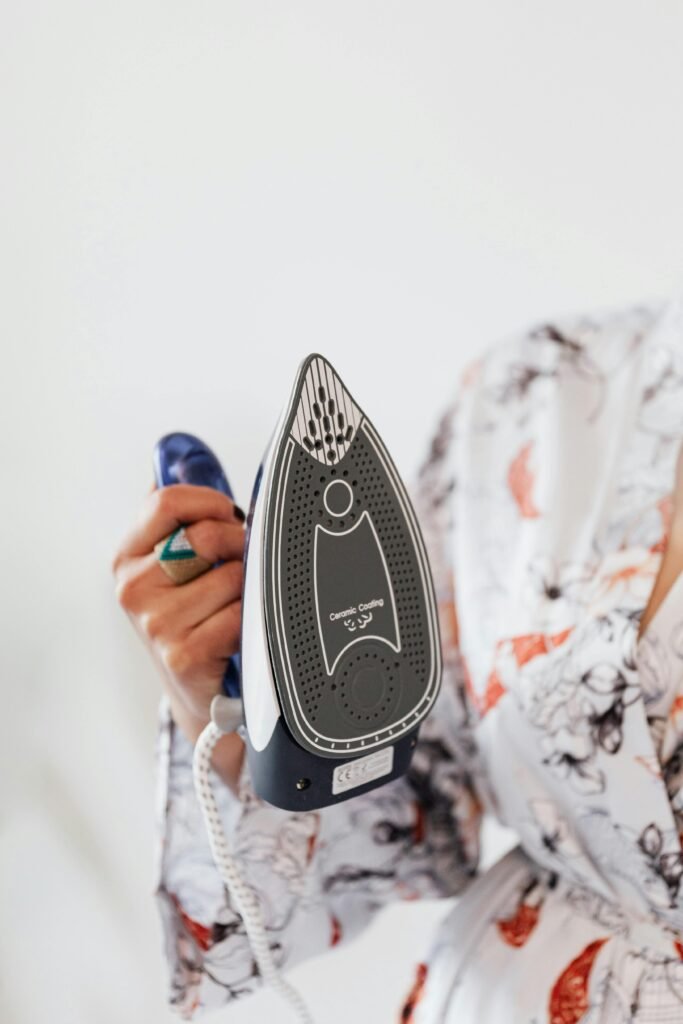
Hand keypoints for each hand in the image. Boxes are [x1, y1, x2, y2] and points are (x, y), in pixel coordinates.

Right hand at [112, 483, 245, 789]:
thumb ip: (173, 514)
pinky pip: (240, 613)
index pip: (166, 503)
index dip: (209, 501)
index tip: (227, 513)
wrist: (197, 691)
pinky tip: (238, 628)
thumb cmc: (192, 619)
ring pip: (230, 576)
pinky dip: (250, 616)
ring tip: (237, 600)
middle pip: (203, 536)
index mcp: (127, 557)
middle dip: (237, 542)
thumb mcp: (171, 565)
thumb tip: (178, 455)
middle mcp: (133, 589)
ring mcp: (156, 623)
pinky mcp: (184, 653)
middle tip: (242, 558)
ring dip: (247, 585)